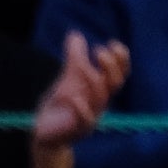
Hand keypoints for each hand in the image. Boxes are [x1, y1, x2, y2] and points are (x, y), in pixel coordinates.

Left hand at [32, 29, 127, 151]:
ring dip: (93, 79)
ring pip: (100, 99)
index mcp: (100, 89)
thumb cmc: (61, 105)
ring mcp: (90, 117)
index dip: (121, 59)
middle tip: (98, 52)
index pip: (120, 74)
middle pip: (115, 84)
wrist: (46, 132)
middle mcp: (99, 103)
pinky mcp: (76, 129)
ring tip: (80, 66)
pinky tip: (73, 97)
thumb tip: (76, 35)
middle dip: (111, 66)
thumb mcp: (68, 77)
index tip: (112, 43)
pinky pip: (85, 120)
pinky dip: (81, 108)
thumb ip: (74, 57)